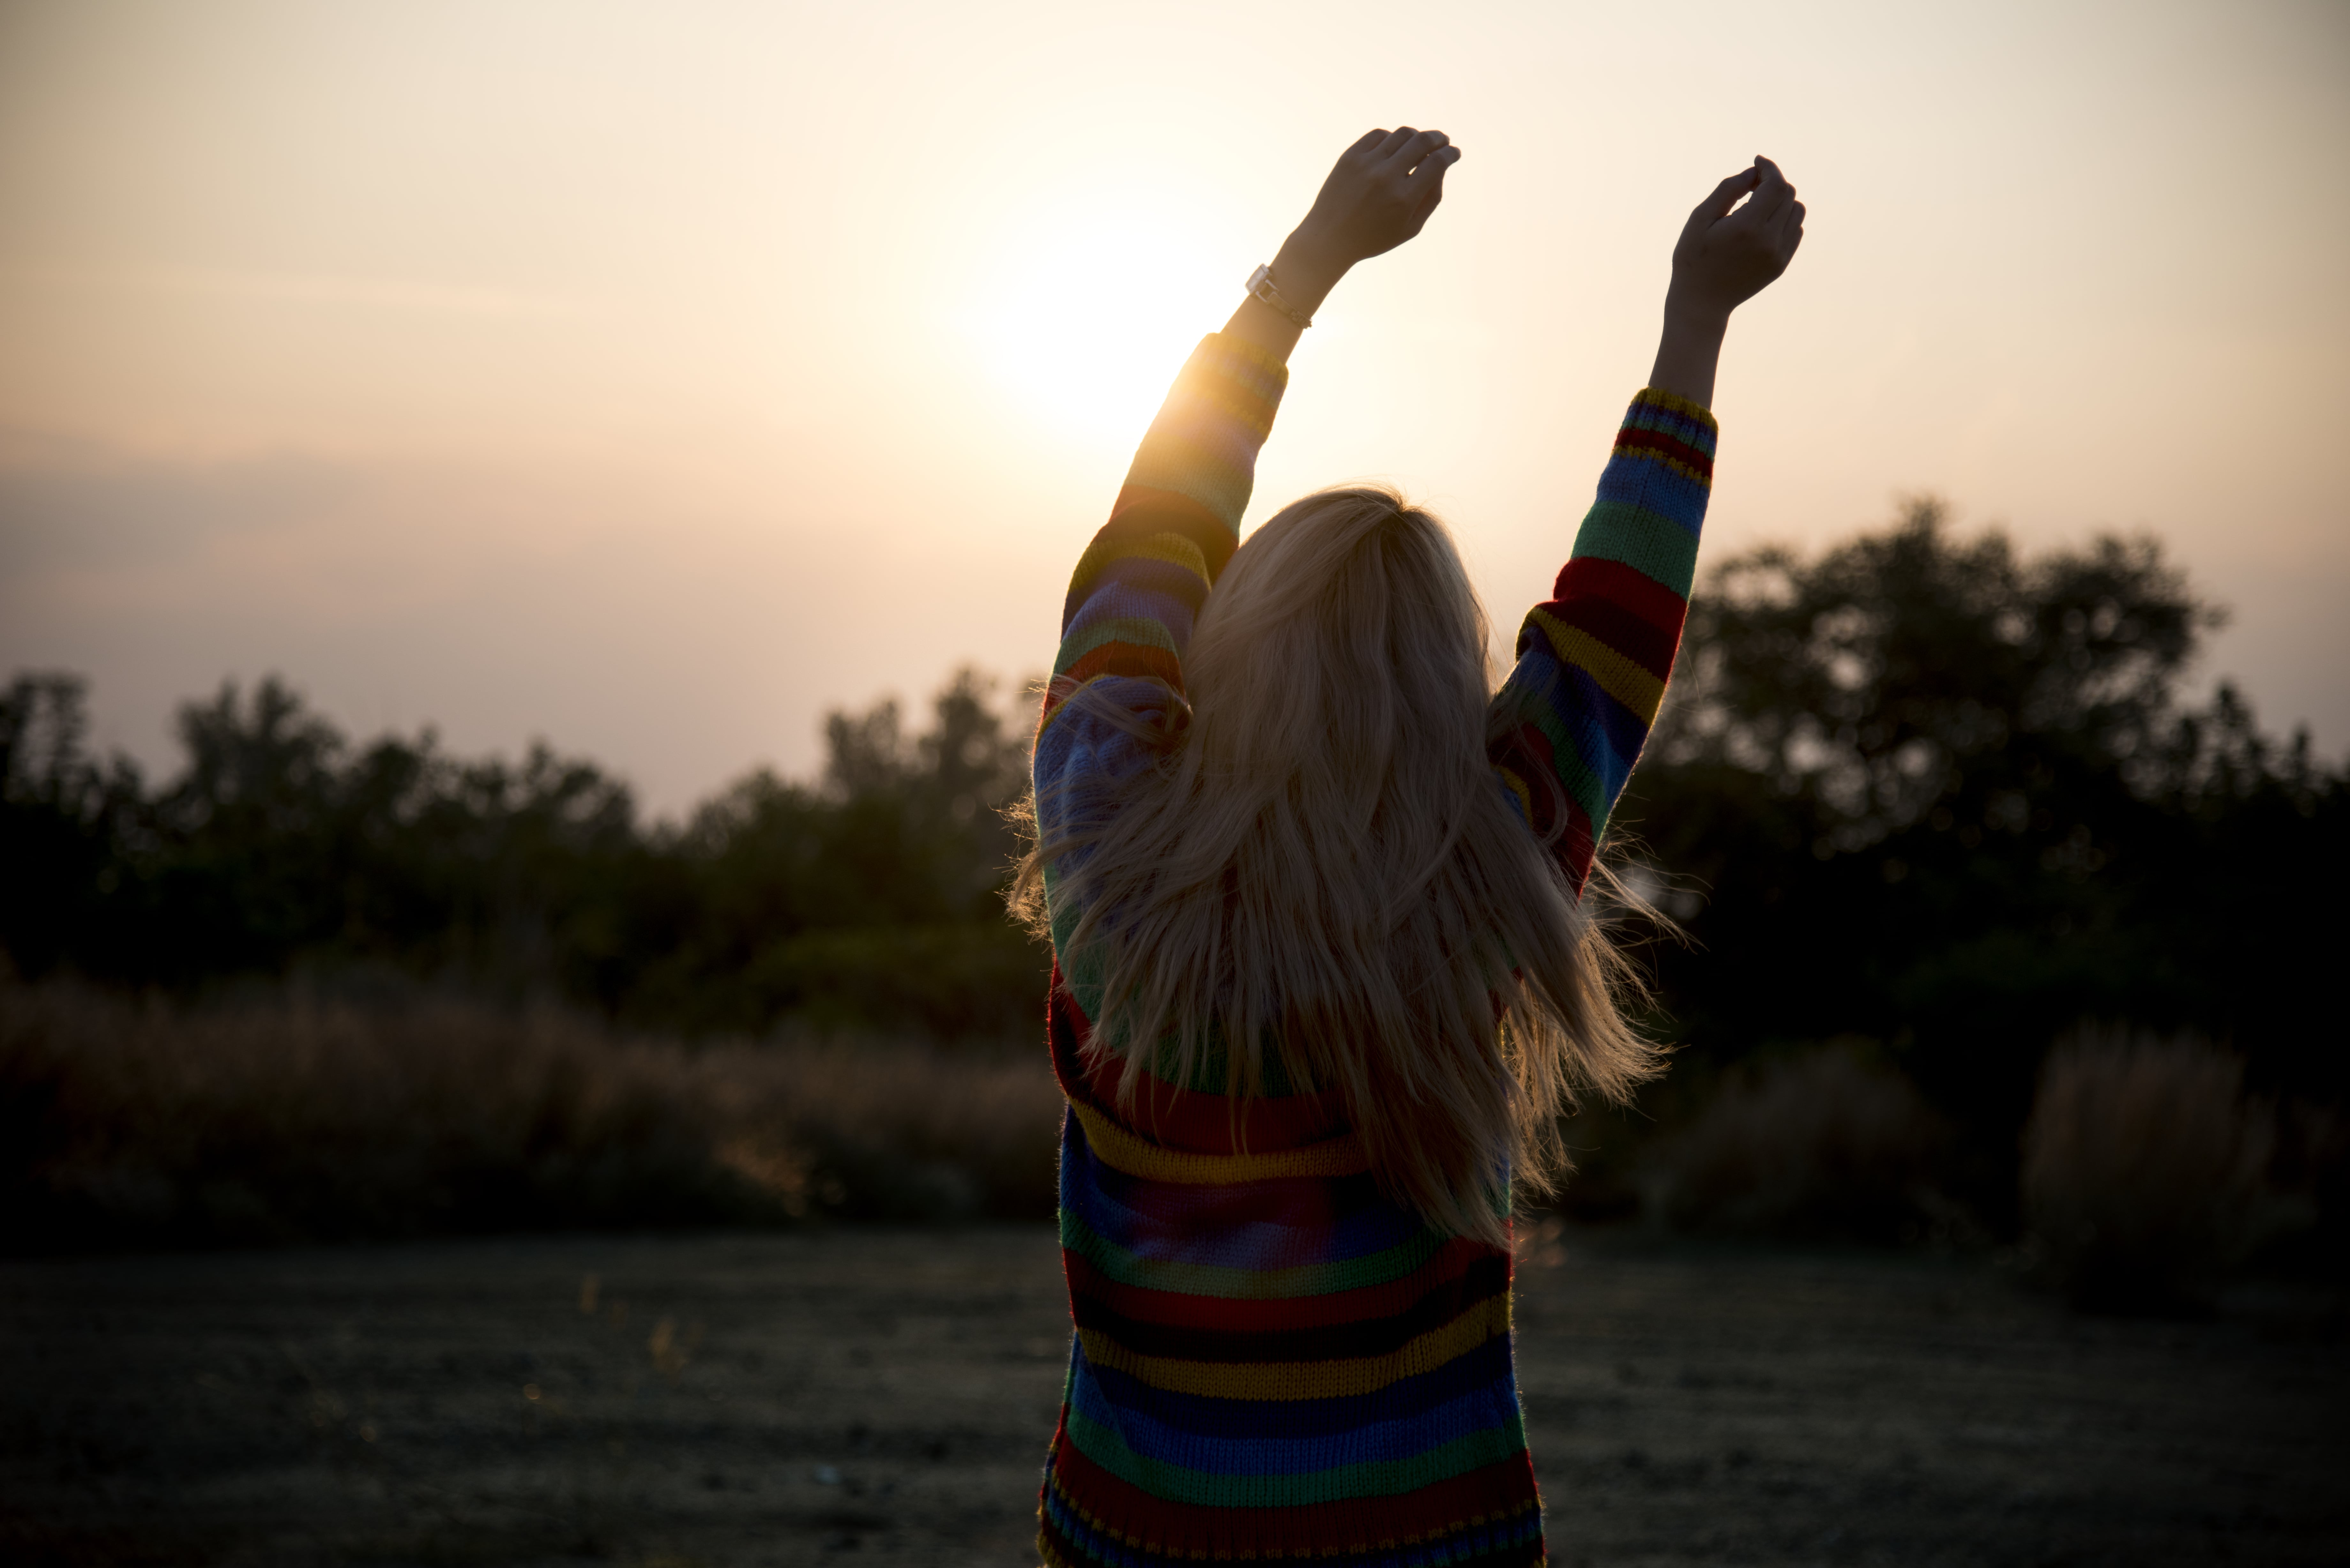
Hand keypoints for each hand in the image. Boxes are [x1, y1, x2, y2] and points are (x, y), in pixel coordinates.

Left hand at [1274, 128, 1462, 305]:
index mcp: (1404, 198)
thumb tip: (1442, 167)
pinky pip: (1378, 135)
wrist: (1329, 238)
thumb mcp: (1410, 228)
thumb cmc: (1373, 237)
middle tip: (1442, 141)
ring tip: (1420, 143)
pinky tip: (1395, 146)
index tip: (1454, 153)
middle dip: (1438, 139)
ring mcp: (1366, 164)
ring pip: (1402, 134)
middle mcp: (1386, 177)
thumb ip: (1431, 198)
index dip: (1451, 154)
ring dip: (1417, 135)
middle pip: (1422, 141)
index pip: (1437, 163)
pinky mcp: (1350, 156)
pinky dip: (1392, 137)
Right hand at [1648, 156, 1804, 406]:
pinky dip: (1785, 219)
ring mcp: (1778, 255)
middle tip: (1751, 184)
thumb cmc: (1693, 259)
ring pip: (1797, 211)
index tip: (1756, 163)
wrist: (1701, 304)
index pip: (1775, 185)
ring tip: (1758, 204)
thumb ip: (1727, 191)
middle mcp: (1769, 241)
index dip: (1769, 168)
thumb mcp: (1699, 220)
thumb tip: (1753, 172)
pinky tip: (1763, 223)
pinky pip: (1796, 230)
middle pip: (1788, 194)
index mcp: (1747, 227)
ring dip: (1781, 200)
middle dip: (1772, 182)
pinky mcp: (1781, 265)